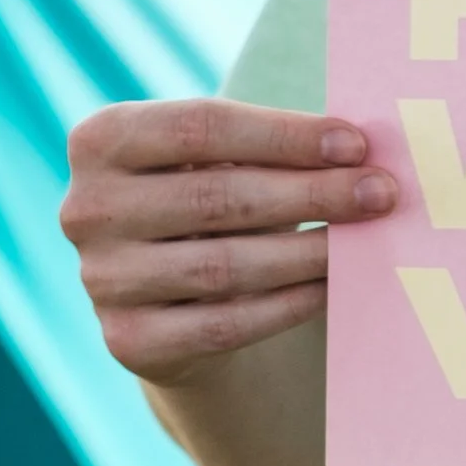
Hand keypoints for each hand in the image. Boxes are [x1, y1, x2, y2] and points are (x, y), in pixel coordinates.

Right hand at [60, 100, 398, 388]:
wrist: (169, 296)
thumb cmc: (210, 203)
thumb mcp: (222, 162)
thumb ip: (271, 149)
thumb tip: (362, 155)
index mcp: (100, 140)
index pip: (201, 126)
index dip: (284, 134)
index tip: (356, 143)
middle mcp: (85, 209)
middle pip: (217, 196)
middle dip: (312, 193)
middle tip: (380, 193)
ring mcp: (101, 278)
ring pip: (223, 266)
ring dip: (307, 252)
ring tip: (364, 241)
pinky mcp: (128, 340)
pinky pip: (223, 324)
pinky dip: (286, 304)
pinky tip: (330, 287)